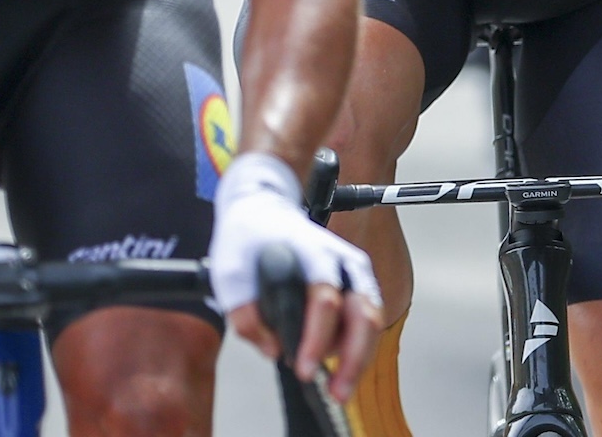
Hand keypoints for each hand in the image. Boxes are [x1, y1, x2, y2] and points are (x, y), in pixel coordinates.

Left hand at [209, 154, 383, 401]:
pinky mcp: (357, 282)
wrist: (264, 210)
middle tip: (337, 392)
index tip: (303, 367)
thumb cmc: (248, 241)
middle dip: (353, 356)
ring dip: (360, 357)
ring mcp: (354, 270)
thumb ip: (245, 314)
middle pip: (363, 311)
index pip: (323, 297)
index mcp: (311, 251)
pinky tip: (343, 367)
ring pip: (372, 317)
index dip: (316, 337)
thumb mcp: (229, 273)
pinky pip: (368, 318)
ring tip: (339, 388)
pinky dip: (360, 347)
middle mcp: (341, 259)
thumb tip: (273, 348)